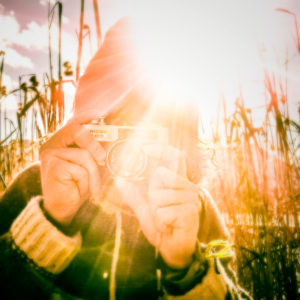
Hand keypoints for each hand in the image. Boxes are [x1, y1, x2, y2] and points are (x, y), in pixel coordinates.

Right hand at [39, 116, 104, 225]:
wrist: (63, 208)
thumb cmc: (77, 185)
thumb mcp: (87, 166)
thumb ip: (93, 153)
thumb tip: (112, 140)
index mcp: (61, 141)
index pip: (74, 123)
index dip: (87, 116)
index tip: (100, 112)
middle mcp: (52, 144)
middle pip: (78, 131)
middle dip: (95, 145)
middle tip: (101, 159)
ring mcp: (50, 154)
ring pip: (84, 155)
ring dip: (93, 174)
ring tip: (90, 185)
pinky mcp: (52, 166)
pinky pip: (79, 169)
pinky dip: (86, 181)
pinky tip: (79, 188)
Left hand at [115, 146, 199, 268]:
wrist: (173, 249)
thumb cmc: (162, 225)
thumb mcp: (144, 209)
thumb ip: (133, 195)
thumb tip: (119, 179)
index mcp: (178, 182)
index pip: (175, 156)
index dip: (161, 148)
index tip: (146, 148)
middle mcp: (187, 187)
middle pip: (161, 174)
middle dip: (152, 192)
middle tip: (160, 207)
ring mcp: (190, 199)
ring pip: (159, 194)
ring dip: (156, 210)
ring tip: (165, 218)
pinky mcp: (190, 212)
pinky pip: (163, 211)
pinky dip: (160, 221)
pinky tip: (169, 226)